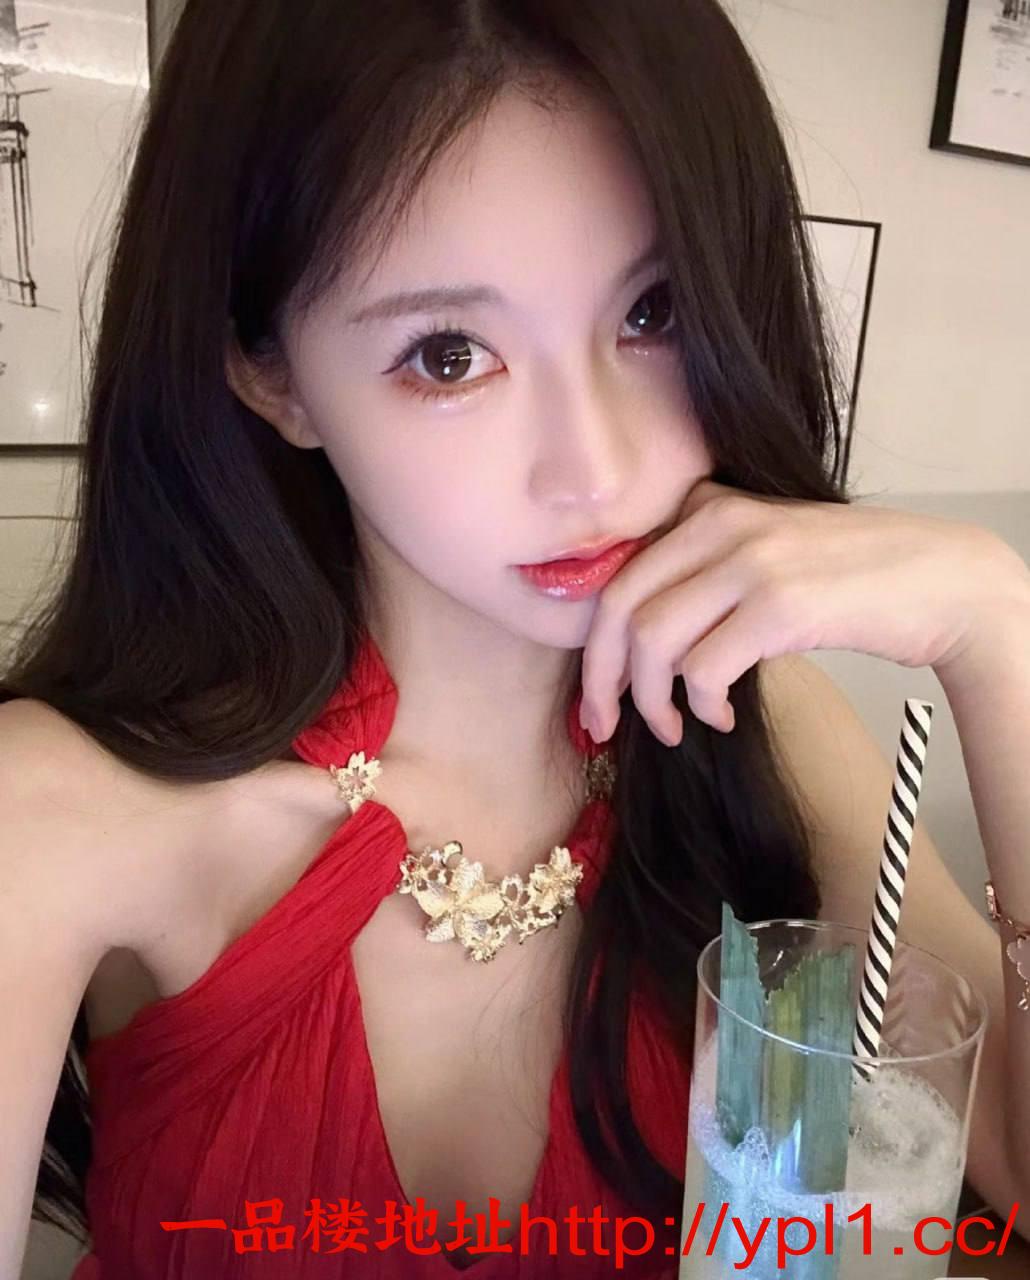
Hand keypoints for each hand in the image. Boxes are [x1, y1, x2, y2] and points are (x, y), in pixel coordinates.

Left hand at [578, 477, 1022, 744]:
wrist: (940, 579)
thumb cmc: (849, 577)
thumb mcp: (766, 549)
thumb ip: (703, 568)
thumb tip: (634, 639)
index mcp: (708, 507)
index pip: (619, 576)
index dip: (595, 643)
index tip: (599, 694)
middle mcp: (721, 524)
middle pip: (620, 607)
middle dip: (601, 678)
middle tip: (603, 725)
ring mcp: (752, 561)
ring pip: (654, 640)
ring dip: (652, 701)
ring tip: (676, 727)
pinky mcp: (781, 605)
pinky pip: (703, 668)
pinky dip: (701, 705)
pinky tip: (720, 717)